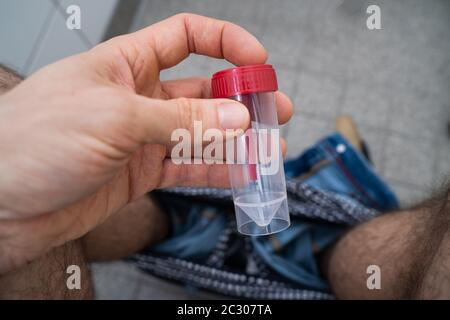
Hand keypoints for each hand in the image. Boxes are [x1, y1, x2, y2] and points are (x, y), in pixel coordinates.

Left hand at [0, 13, 292, 271]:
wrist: (1, 204)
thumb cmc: (33, 141)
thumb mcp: (114, 116)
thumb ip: (181, 118)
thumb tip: (236, 117)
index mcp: (126, 64)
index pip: (186, 38)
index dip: (226, 43)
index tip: (258, 60)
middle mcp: (138, 97)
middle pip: (203, 89)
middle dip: (241, 98)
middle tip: (274, 110)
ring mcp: (143, 137)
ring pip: (202, 133)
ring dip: (237, 140)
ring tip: (270, 148)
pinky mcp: (143, 173)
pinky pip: (190, 168)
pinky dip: (218, 171)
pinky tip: (242, 173)